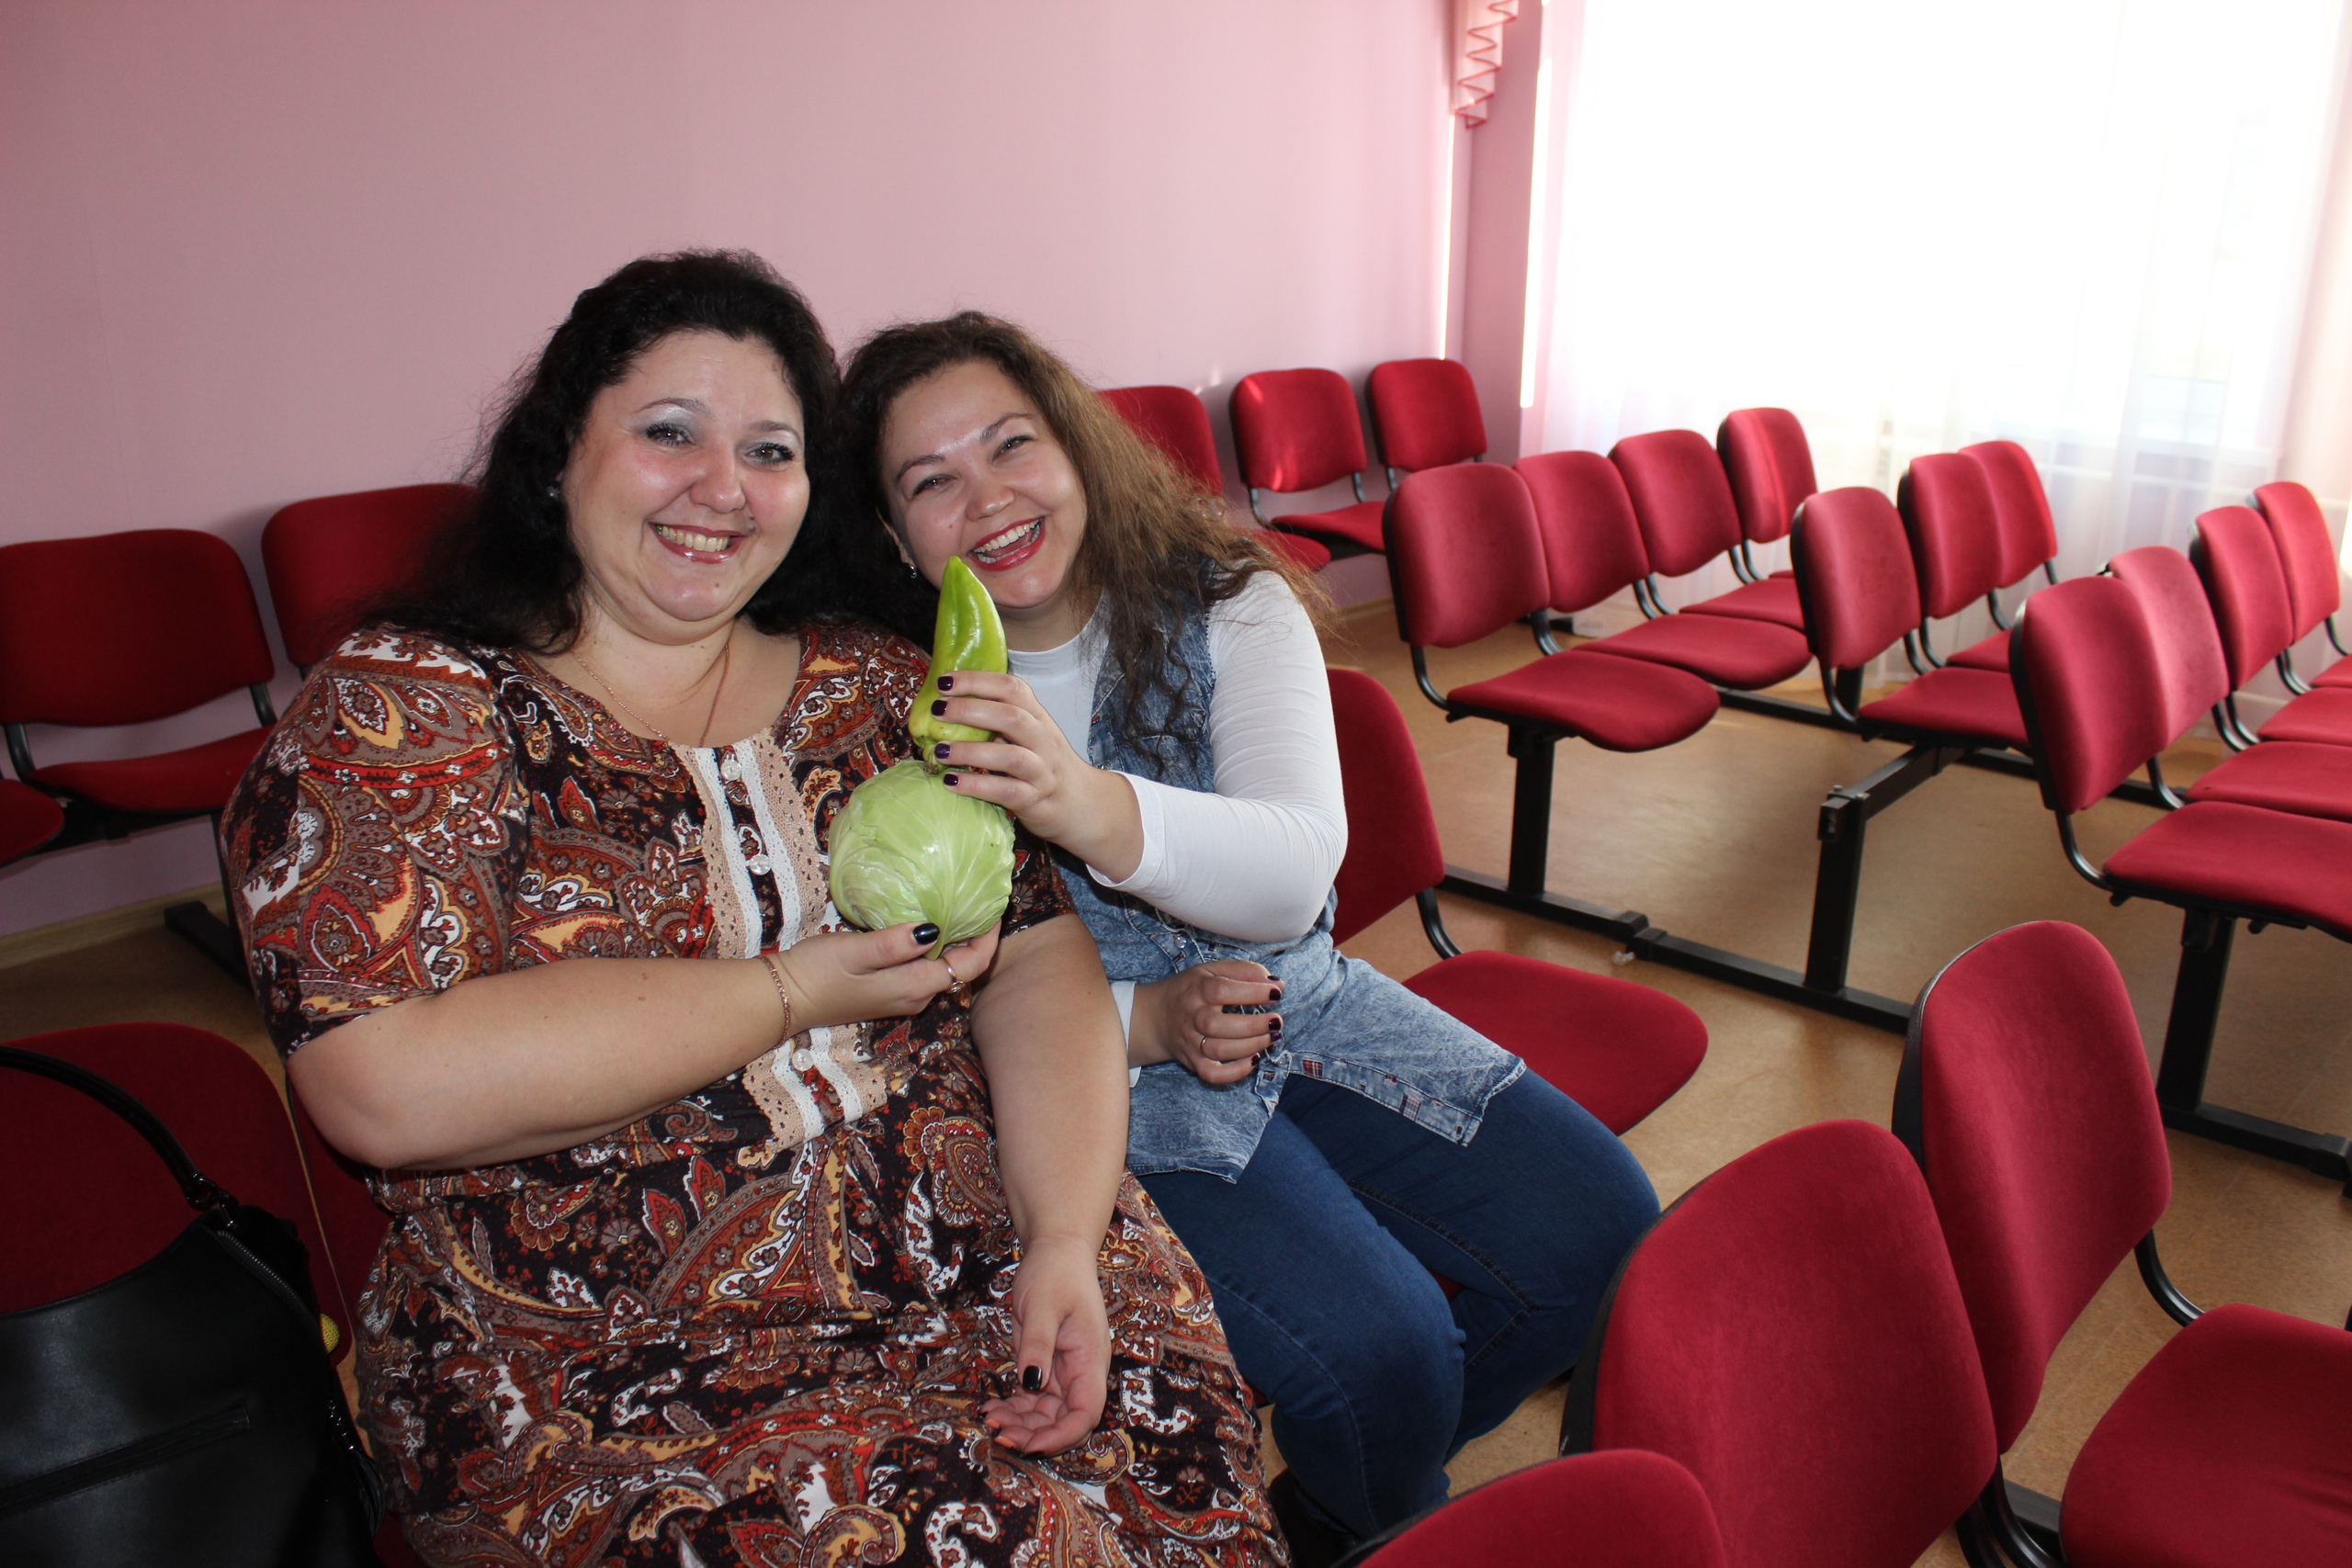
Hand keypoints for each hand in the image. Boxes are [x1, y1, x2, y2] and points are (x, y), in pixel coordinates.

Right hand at [769, 921, 1000, 1031]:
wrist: (783, 1000)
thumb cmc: (817, 972)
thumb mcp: (856, 951)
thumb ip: (896, 943)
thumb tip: (935, 929)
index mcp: (915, 987)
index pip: (971, 965)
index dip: (988, 937)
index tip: (994, 906)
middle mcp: (916, 997)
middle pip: (963, 968)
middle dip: (976, 936)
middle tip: (980, 900)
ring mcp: (903, 997)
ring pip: (943, 968)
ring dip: (956, 941)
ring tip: (959, 905)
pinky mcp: (888, 991)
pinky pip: (924, 969)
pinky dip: (934, 947)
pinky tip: (926, 923)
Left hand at [922, 670, 1142, 880]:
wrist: (1081, 805)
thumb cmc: (1043, 767)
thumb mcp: (1029, 737)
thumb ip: (999, 722)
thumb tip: (948, 706)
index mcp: (1038, 718)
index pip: (1012, 689)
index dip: (978, 681)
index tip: (945, 682)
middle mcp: (1043, 741)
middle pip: (1011, 717)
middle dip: (971, 710)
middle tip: (938, 712)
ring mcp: (1042, 772)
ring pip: (1010, 756)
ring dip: (971, 751)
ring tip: (940, 751)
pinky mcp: (1035, 800)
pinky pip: (1006, 791)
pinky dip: (976, 786)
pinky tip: (951, 782)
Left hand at [981, 1237, 1109, 1454]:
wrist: (1056, 1252)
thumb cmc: (1055, 1273)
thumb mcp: (1042, 1306)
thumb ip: (1037, 1345)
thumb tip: (1031, 1383)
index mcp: (1089, 1359)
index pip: (1086, 1412)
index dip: (1062, 1435)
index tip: (1030, 1444)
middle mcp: (1081, 1371)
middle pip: (1065, 1420)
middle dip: (1035, 1434)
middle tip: (999, 1435)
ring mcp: (1065, 1371)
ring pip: (1047, 1414)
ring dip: (1021, 1424)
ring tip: (990, 1421)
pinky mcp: (1047, 1366)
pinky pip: (1034, 1399)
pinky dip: (1015, 1409)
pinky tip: (993, 1408)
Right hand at [1129, 960, 1280, 1083]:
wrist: (1156, 1017)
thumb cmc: (1192, 990)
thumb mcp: (1213, 970)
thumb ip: (1245, 971)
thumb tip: (1277, 984)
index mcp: (1197, 989)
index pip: (1222, 989)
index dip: (1252, 992)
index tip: (1275, 993)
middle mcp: (1192, 1016)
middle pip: (1217, 1024)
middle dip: (1253, 1025)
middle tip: (1276, 1021)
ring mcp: (1191, 1041)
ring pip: (1218, 1050)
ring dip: (1250, 1046)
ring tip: (1271, 1037)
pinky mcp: (1193, 1061)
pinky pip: (1212, 1074)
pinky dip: (1234, 1072)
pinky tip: (1253, 1060)